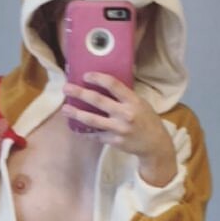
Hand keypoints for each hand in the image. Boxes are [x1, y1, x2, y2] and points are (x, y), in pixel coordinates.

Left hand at [62, 73, 177, 185]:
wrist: (154, 144)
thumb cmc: (147, 120)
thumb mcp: (141, 103)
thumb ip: (125, 96)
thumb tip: (105, 84)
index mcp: (133, 101)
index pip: (113, 85)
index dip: (98, 78)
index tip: (86, 76)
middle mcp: (125, 114)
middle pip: (98, 101)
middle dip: (80, 93)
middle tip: (66, 88)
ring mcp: (118, 129)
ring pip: (92, 120)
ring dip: (76, 114)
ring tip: (65, 109)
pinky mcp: (114, 141)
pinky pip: (96, 135)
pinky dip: (85, 131)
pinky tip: (75, 127)